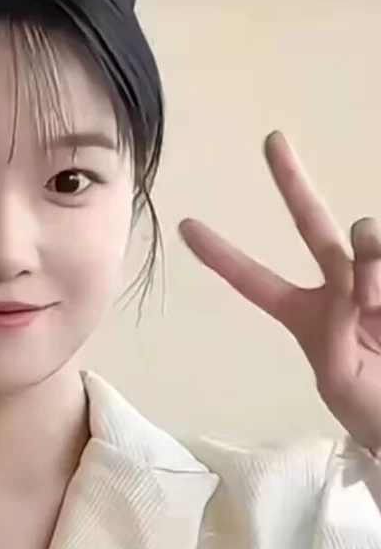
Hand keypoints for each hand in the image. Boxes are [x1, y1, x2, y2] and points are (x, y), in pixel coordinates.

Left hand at [178, 132, 380, 452]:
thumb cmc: (371, 407)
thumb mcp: (338, 380)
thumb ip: (335, 329)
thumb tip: (356, 283)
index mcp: (307, 316)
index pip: (257, 282)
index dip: (224, 256)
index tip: (187, 227)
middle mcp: (340, 288)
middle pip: (312, 225)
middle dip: (292, 182)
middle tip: (271, 140)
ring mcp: (374, 280)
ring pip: (363, 242)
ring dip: (368, 257)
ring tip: (374, 299)